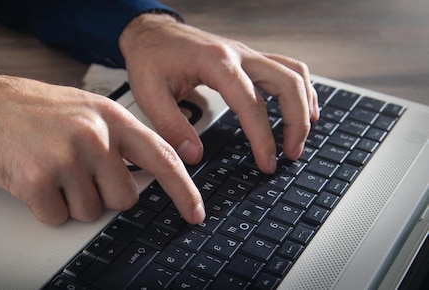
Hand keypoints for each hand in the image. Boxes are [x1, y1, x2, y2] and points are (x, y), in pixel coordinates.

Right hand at [0, 72, 204, 224]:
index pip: (160, 158)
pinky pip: (57, 217)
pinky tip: (34, 179)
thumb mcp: (85, 109)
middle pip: (123, 199)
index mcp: (110, 117)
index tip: (194, 212)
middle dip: (102, 195)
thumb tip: (146, 174)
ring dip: (70, 201)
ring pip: (89, 212)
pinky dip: (46, 207)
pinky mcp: (38, 180)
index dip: (182, 189)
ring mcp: (66, 158)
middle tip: (76, 172)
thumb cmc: (34, 109)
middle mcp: (94, 136)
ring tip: (50, 168)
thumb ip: (118, 138)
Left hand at [119, 14, 318, 173]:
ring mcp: (247, 54)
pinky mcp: (249, 59)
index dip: (262, 136)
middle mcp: (238, 54)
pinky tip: (303, 110)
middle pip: (287, 84)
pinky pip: (287, 69)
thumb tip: (193, 155)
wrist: (152, 32)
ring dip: (303, 106)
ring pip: (294, 74)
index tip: (267, 161)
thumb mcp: (149, 94)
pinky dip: (300, 90)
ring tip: (300, 138)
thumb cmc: (151, 57)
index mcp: (215, 62)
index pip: (250, 102)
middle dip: (295, 123)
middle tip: (290, 155)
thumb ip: (171, 126)